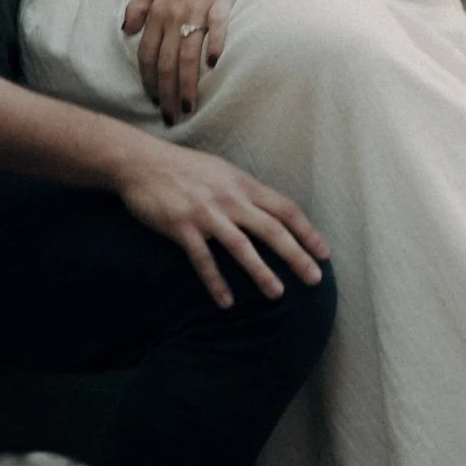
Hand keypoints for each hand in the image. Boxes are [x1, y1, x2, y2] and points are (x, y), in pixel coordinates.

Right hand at [110, 138, 328, 310]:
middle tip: (314, 279)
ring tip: (277, 293)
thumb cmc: (184, 168)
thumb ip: (245, 191)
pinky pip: (202, 259)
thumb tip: (269, 211)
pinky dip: (215, 281)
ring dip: (261, 270)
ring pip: (240, 245)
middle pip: (271, 228)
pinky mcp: (181, 226)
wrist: (141, 162)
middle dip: (296, 254)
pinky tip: (225, 302)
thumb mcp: (221, 171)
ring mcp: (205, 212)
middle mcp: (229, 198)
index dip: (307, 231)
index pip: (284, 208)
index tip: (324, 254)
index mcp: (242, 184)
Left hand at [122, 0, 258, 122]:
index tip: (152, 102)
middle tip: (169, 118)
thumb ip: (140, 4)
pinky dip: (213, 46)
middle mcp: (174, 13)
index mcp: (158, 10)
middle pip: (166, 61)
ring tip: (188, 108)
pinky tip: (213, 66)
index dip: (148, 80)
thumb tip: (125, 29)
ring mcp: (198, 8)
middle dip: (165, 93)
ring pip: (187, 54)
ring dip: (187, 84)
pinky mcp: (222, 3)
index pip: (147, 54)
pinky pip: (216, 28)